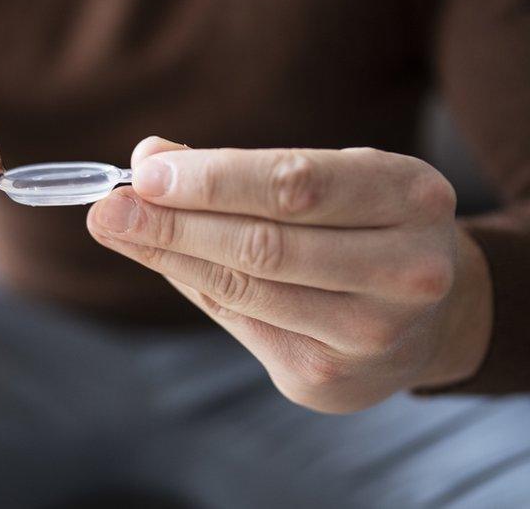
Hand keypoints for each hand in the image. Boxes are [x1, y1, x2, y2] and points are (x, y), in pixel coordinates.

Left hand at [88, 137, 492, 412]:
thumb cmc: (363, 226)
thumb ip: (241, 172)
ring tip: (115, 227)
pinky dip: (195, 287)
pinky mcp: (332, 379)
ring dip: (169, 255)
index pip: (295, 186)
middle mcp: (406, 271)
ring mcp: (372, 335)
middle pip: (264, 245)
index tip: (144, 172)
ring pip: (245, 289)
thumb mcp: (327, 180)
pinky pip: (242, 324)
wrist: (429, 314)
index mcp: (411, 198)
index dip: (213, 180)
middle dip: (173, 223)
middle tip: (107, 207)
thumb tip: (147, 157)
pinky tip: (162, 260)